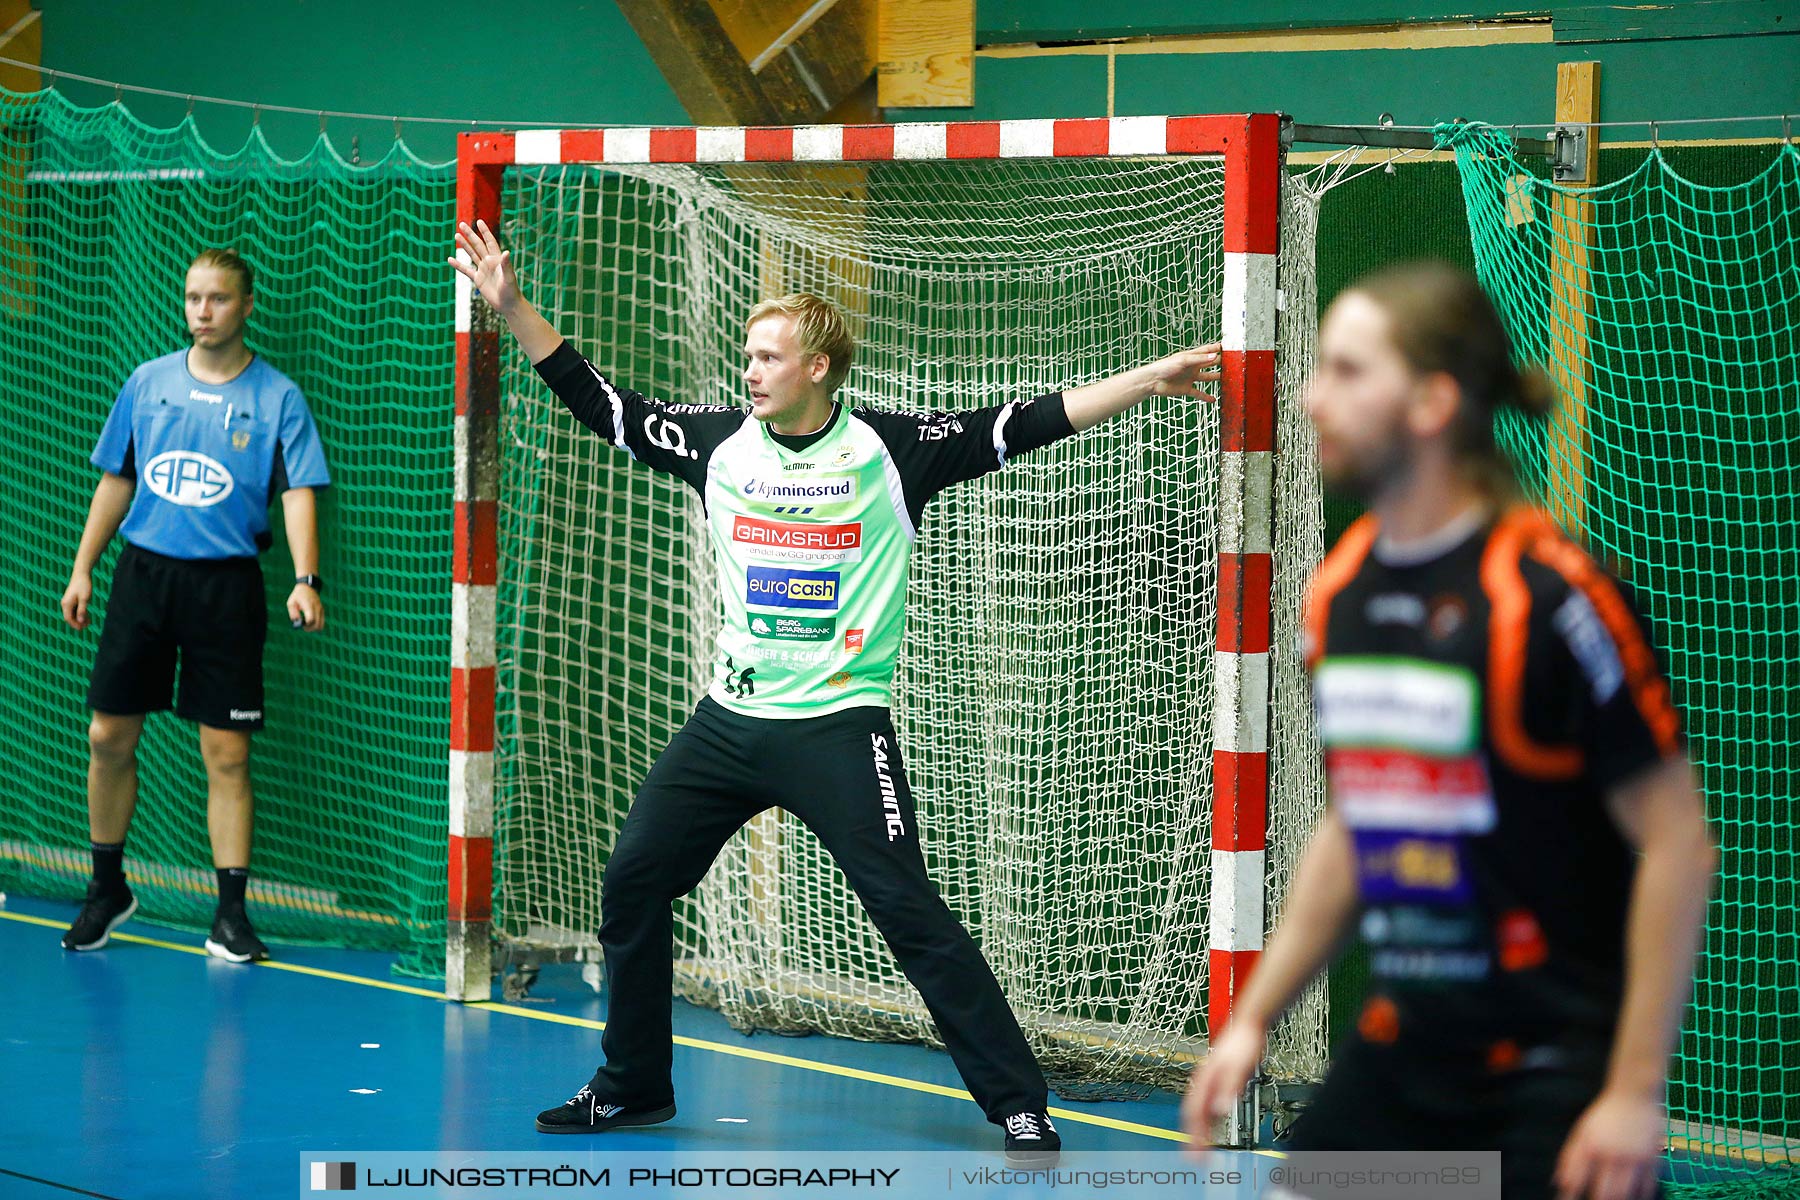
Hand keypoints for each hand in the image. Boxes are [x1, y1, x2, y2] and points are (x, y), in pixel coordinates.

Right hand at [61, 570, 92, 631]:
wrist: (82, 574)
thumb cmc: (84, 585)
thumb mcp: (85, 598)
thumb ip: (82, 610)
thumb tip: (80, 621)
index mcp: (66, 604)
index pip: (68, 618)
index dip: (75, 625)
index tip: (83, 628)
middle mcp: (65, 604)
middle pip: (69, 617)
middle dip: (77, 623)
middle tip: (88, 625)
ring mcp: (68, 602)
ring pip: (72, 614)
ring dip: (79, 619)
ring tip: (89, 622)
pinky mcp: (71, 600)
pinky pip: (74, 610)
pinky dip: (79, 614)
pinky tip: (87, 616)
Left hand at [287, 583, 324, 631]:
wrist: (308, 587)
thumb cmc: (298, 595)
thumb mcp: (291, 602)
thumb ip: (293, 613)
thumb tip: (296, 621)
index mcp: (308, 606)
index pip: (311, 619)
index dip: (307, 625)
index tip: (302, 625)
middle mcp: (316, 608)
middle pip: (317, 625)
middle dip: (310, 629)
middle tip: (304, 627)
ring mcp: (320, 609)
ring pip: (321, 625)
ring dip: (314, 628)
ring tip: (307, 625)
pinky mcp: (322, 610)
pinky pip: (322, 622)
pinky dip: (317, 625)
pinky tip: (311, 622)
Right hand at [449, 220, 523, 314]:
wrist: (508, 305)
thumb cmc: (511, 291)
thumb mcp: (509, 277)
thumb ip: (506, 265)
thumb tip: (507, 252)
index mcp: (497, 259)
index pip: (490, 242)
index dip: (485, 232)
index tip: (479, 221)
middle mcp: (489, 262)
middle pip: (478, 245)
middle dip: (470, 235)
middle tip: (461, 224)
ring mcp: (483, 270)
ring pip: (471, 254)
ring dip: (464, 245)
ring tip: (456, 235)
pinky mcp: (478, 279)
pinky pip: (466, 270)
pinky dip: (458, 265)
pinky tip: (449, 259)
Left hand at [1145, 343, 1223, 401]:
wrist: (1152, 381)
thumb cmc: (1165, 367)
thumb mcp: (1184, 360)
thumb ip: (1200, 359)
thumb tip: (1215, 356)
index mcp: (1192, 357)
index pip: (1208, 350)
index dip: (1218, 348)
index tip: (1230, 348)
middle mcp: (1193, 366)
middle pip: (1210, 363)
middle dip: (1221, 362)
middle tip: (1233, 363)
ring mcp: (1190, 378)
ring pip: (1207, 378)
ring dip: (1216, 378)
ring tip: (1227, 379)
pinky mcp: (1186, 389)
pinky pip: (1199, 393)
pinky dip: (1206, 397)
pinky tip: (1214, 400)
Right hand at [1181, 1019, 1265, 1151]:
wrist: (1249, 1025)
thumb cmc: (1243, 1044)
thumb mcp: (1239, 1067)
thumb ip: (1229, 1088)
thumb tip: (1219, 1110)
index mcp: (1204, 1081)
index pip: (1194, 1114)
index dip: (1193, 1136)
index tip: (1195, 1155)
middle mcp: (1202, 1083)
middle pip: (1192, 1115)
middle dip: (1191, 1139)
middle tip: (1195, 1161)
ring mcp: (1208, 1082)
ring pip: (1199, 1112)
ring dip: (1198, 1132)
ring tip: (1201, 1151)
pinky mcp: (1216, 1082)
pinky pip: (1207, 1106)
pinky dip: (1207, 1121)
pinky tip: (1213, 1128)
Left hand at [1553, 1089, 1663, 1199]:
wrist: (1634, 1096)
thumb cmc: (1604, 1115)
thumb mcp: (1582, 1132)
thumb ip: (1570, 1158)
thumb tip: (1558, 1182)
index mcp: (1591, 1146)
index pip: (1577, 1178)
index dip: (1570, 1193)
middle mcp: (1612, 1154)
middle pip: (1605, 1191)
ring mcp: (1634, 1158)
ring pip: (1626, 1192)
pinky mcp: (1652, 1159)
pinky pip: (1648, 1186)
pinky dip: (1640, 1195)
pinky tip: (1634, 1197)